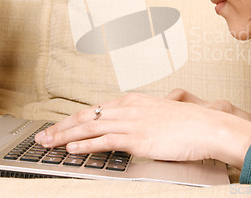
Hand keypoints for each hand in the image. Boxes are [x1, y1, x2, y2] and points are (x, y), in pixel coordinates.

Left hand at [34, 93, 250, 168]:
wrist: (207, 126)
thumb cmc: (189, 122)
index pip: (95, 110)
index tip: (59, 125)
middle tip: (42, 135)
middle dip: (61, 126)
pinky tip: (72, 148)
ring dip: (65, 137)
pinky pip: (105, 142)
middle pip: (86, 117)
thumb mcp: (161, 113)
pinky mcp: (137, 139)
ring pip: (90, 129)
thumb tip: (132, 128)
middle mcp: (128, 108)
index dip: (74, 119)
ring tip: (47, 143)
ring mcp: (132, 123)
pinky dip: (85, 145)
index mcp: (133, 101)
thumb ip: (143, 118)